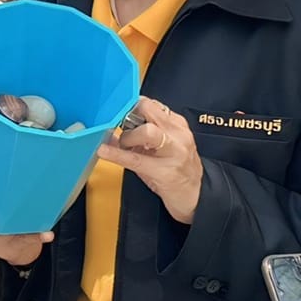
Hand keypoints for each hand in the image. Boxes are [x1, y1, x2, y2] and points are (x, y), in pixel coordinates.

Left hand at [96, 96, 202, 224]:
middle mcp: (177, 135)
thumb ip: (141, 134)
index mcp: (177, 125)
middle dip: (130, 115)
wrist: (195, 196)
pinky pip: (136, 159)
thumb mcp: (163, 147)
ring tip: (123, 145)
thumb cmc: (177, 170)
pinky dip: (117, 154)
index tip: (121, 110)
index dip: (132, 106)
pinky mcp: (165, 172)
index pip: (152, 104)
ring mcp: (173, 153)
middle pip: (150, 111)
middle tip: (121, 126)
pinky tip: (105, 152)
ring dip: (127, 136)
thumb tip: (112, 130)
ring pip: (147, 132)